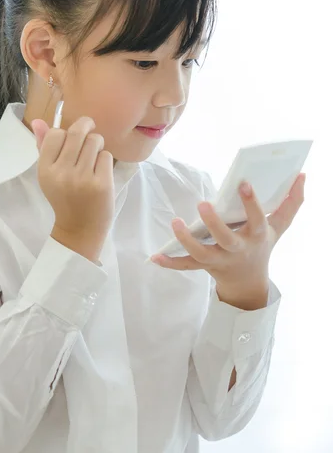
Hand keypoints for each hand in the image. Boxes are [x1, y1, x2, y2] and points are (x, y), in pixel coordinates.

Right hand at [32, 116, 114, 261]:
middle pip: (78, 132)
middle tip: (89, 132)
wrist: (80, 229)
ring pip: (95, 141)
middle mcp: (62, 172)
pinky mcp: (101, 184)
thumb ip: (44, 146)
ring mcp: (83, 178)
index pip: (56, 134)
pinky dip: (105, 161)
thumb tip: (37, 121)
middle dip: (87, 127)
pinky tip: (100, 173)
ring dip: (97, 145)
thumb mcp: (49, 174)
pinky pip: (106, 156)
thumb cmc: (65, 198)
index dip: (66, 132)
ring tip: (93, 158)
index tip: (72, 138)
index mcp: (45, 170)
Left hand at [151, 174, 305, 292]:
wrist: (249, 282)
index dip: (251, 203)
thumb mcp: (280, 227)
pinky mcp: (203, 266)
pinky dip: (171, 263)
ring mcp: (219, 260)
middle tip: (203, 203)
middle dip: (214, 223)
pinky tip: (155, 257)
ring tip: (176, 223)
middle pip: (225, 239)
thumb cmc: (262, 245)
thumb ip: (292, 202)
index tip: (243, 183)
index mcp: (256, 237)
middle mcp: (237, 250)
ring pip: (201, 254)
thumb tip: (301, 175)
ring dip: (187, 241)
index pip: (256, 220)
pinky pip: (186, 266)